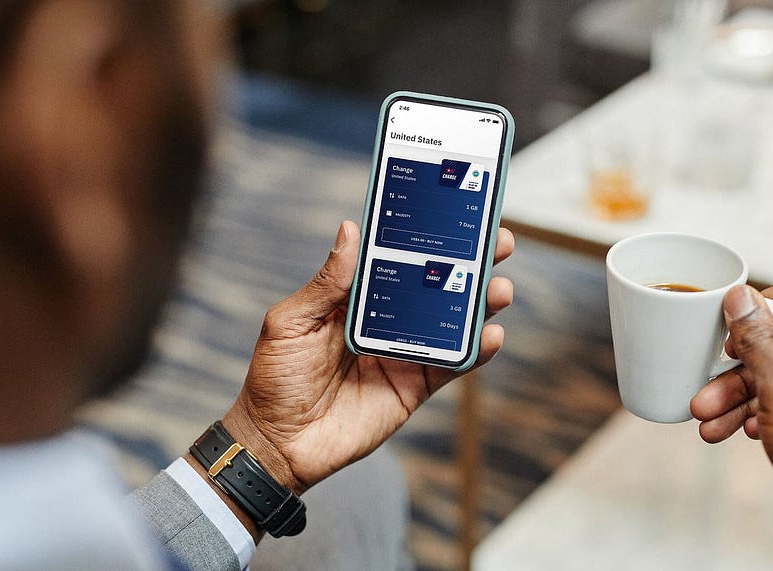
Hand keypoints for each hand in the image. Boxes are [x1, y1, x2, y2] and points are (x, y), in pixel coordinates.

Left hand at [222, 221, 513, 495]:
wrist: (277, 444)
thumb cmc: (274, 380)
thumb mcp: (291, 323)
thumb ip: (327, 283)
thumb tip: (350, 231)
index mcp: (354, 299)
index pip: (396, 260)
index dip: (424, 238)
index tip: (452, 212)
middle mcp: (384, 321)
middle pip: (433, 286)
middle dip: (467, 263)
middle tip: (495, 241)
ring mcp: (402, 354)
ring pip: (450, 322)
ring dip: (479, 304)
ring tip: (499, 288)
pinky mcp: (414, 387)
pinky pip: (450, 366)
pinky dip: (474, 351)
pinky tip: (490, 334)